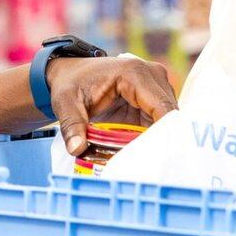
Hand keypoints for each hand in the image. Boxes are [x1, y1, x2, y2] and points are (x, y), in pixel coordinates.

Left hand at [47, 56, 176, 154]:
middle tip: (149, 163)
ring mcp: (156, 84)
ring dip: (157, 137)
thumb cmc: (70, 83)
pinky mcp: (154, 95)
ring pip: (168, 118)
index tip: (160, 156)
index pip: (162, 107)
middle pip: (169, 113)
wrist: (71, 72)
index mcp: (134, 73)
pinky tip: (141, 149)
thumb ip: (72, 125)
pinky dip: (153, 133)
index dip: (164, 132)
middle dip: (161, 138)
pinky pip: (160, 118)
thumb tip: (77, 149)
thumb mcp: (65, 104)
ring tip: (143, 159)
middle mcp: (152, 75)